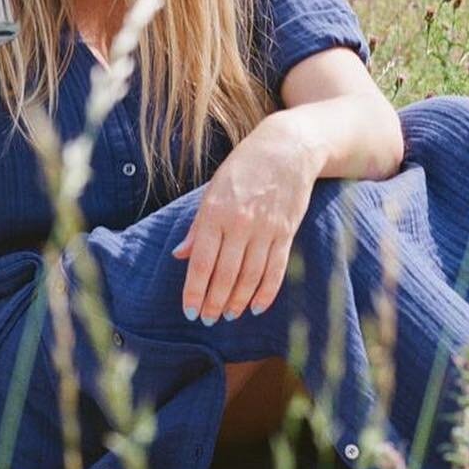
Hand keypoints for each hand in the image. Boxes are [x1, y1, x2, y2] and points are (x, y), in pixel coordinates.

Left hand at [170, 115, 319, 324]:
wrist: (287, 148)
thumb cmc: (243, 168)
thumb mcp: (213, 190)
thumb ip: (198, 226)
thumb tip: (180, 255)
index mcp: (215, 212)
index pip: (202, 262)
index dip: (194, 291)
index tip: (189, 311)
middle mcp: (240, 224)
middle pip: (226, 275)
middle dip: (215, 302)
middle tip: (207, 320)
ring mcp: (266, 229)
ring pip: (250, 277)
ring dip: (238, 301)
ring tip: (228, 315)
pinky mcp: (286, 232)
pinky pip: (276, 270)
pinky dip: (266, 292)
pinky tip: (256, 307)